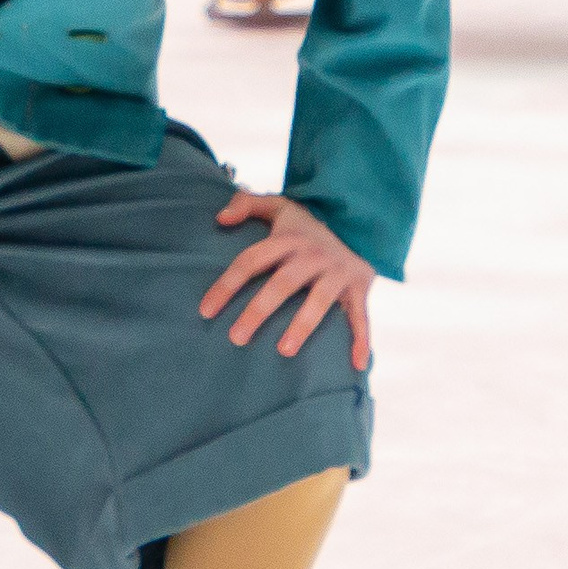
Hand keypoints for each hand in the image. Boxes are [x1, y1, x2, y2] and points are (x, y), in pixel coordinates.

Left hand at [202, 191, 375, 371]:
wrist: (361, 221)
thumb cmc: (307, 226)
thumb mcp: (279, 206)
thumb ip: (247, 204)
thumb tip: (220, 219)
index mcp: (288, 239)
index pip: (251, 261)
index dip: (227, 285)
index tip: (205, 311)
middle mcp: (313, 255)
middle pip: (282, 284)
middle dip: (258, 311)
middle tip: (236, 338)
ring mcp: (337, 271)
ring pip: (319, 300)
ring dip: (303, 325)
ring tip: (283, 351)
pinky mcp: (359, 286)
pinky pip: (361, 315)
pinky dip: (362, 339)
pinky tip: (357, 364)